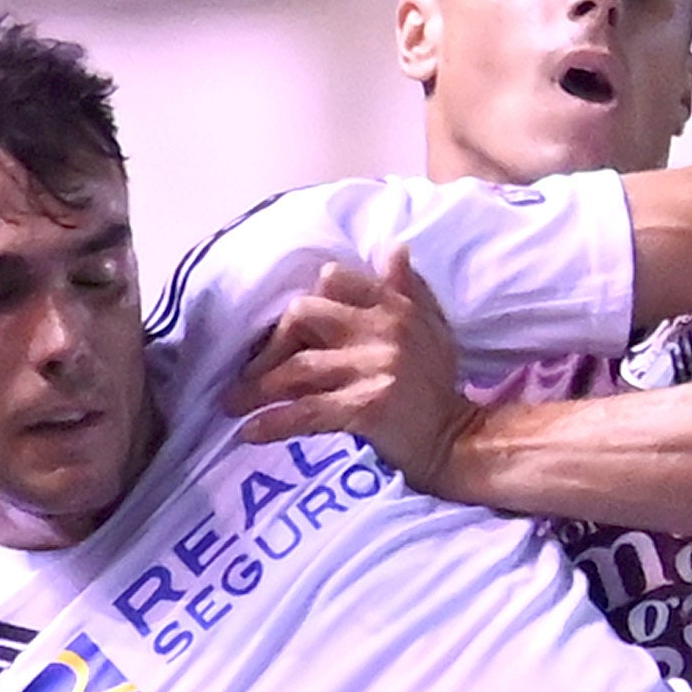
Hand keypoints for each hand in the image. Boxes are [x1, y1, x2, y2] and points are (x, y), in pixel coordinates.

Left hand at [225, 251, 478, 490]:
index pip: (333, 280)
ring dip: (256, 389)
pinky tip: (249, 433)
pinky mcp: (365, 409)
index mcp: (394, 306)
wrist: (458, 443)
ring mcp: (373, 369)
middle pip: (302, 317)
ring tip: (233, 404)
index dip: (304, 303)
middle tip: (253, 372)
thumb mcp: (432, 329)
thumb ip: (408, 290)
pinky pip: (306, 412)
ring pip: (296, 369)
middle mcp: (382, 331)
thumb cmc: (438, 387)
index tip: (288, 333)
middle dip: (271, 346)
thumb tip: (393, 249)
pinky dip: (272, 423)